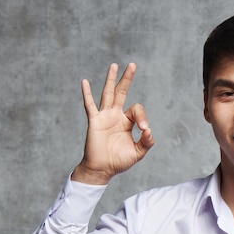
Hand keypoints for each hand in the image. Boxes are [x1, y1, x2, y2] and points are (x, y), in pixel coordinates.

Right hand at [71, 63, 153, 184]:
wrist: (102, 169)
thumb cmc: (118, 161)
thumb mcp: (137, 152)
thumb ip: (146, 142)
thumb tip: (149, 131)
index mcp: (126, 122)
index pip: (137, 111)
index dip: (142, 117)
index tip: (144, 129)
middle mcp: (115, 116)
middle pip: (121, 92)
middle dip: (127, 79)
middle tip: (133, 64)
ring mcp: (104, 117)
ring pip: (108, 94)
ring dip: (111, 79)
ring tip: (114, 65)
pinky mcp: (94, 121)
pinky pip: (90, 105)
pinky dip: (87, 93)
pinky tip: (84, 81)